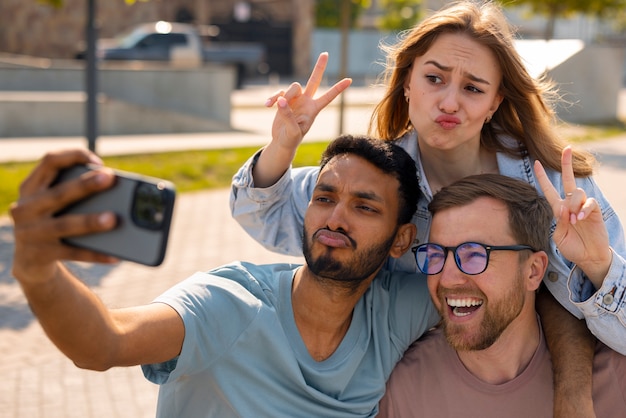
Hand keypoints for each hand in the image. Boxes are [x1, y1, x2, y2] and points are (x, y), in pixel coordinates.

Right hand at [10, 149, 118, 283]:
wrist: (28, 259)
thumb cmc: (52, 220)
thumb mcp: (53, 202)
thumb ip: (74, 191)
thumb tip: (117, 190)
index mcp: (32, 187)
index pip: (50, 161)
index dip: (73, 156)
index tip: (99, 161)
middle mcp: (27, 207)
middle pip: (59, 193)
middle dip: (85, 184)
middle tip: (110, 177)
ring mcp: (31, 232)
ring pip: (65, 225)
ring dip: (90, 221)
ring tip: (113, 218)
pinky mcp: (40, 254)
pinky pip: (72, 253)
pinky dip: (95, 254)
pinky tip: (115, 255)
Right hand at [266, 52, 351, 151]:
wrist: (282, 142)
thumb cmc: (291, 139)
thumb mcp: (292, 131)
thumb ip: (288, 115)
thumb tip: (281, 99)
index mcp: (313, 109)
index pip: (328, 97)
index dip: (338, 88)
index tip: (349, 80)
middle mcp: (306, 101)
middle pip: (313, 80)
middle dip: (319, 67)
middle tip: (325, 53)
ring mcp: (295, 100)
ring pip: (292, 88)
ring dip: (284, 96)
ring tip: (275, 106)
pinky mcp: (283, 101)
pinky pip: (278, 93)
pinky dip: (272, 98)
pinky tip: (267, 105)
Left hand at [534, 146, 610, 288]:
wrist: (588, 257)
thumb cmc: (572, 247)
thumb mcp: (558, 236)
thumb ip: (558, 221)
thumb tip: (563, 207)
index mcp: (558, 209)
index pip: (548, 189)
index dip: (541, 177)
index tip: (535, 163)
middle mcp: (570, 203)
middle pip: (568, 179)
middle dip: (566, 164)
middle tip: (566, 149)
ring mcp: (583, 206)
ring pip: (577, 192)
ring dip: (573, 205)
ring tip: (573, 221)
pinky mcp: (595, 210)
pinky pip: (589, 202)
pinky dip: (583, 209)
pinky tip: (580, 219)